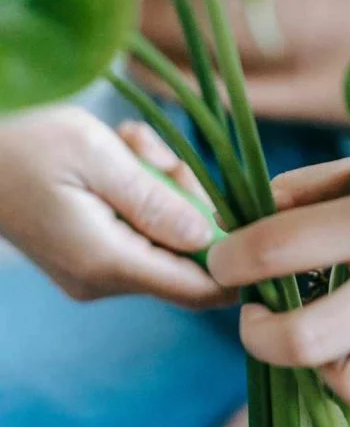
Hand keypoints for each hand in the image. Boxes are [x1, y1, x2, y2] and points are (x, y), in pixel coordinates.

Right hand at [0, 107, 229, 307]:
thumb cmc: (20, 136)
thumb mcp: (95, 154)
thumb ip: (157, 200)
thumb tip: (211, 239)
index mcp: (106, 263)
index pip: (197, 290)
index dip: (236, 265)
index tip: (250, 218)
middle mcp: (101, 281)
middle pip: (184, 260)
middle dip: (188, 204)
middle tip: (156, 154)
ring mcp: (92, 273)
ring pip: (163, 239)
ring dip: (161, 188)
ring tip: (126, 146)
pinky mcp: (86, 256)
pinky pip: (136, 232)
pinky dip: (138, 193)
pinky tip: (115, 158)